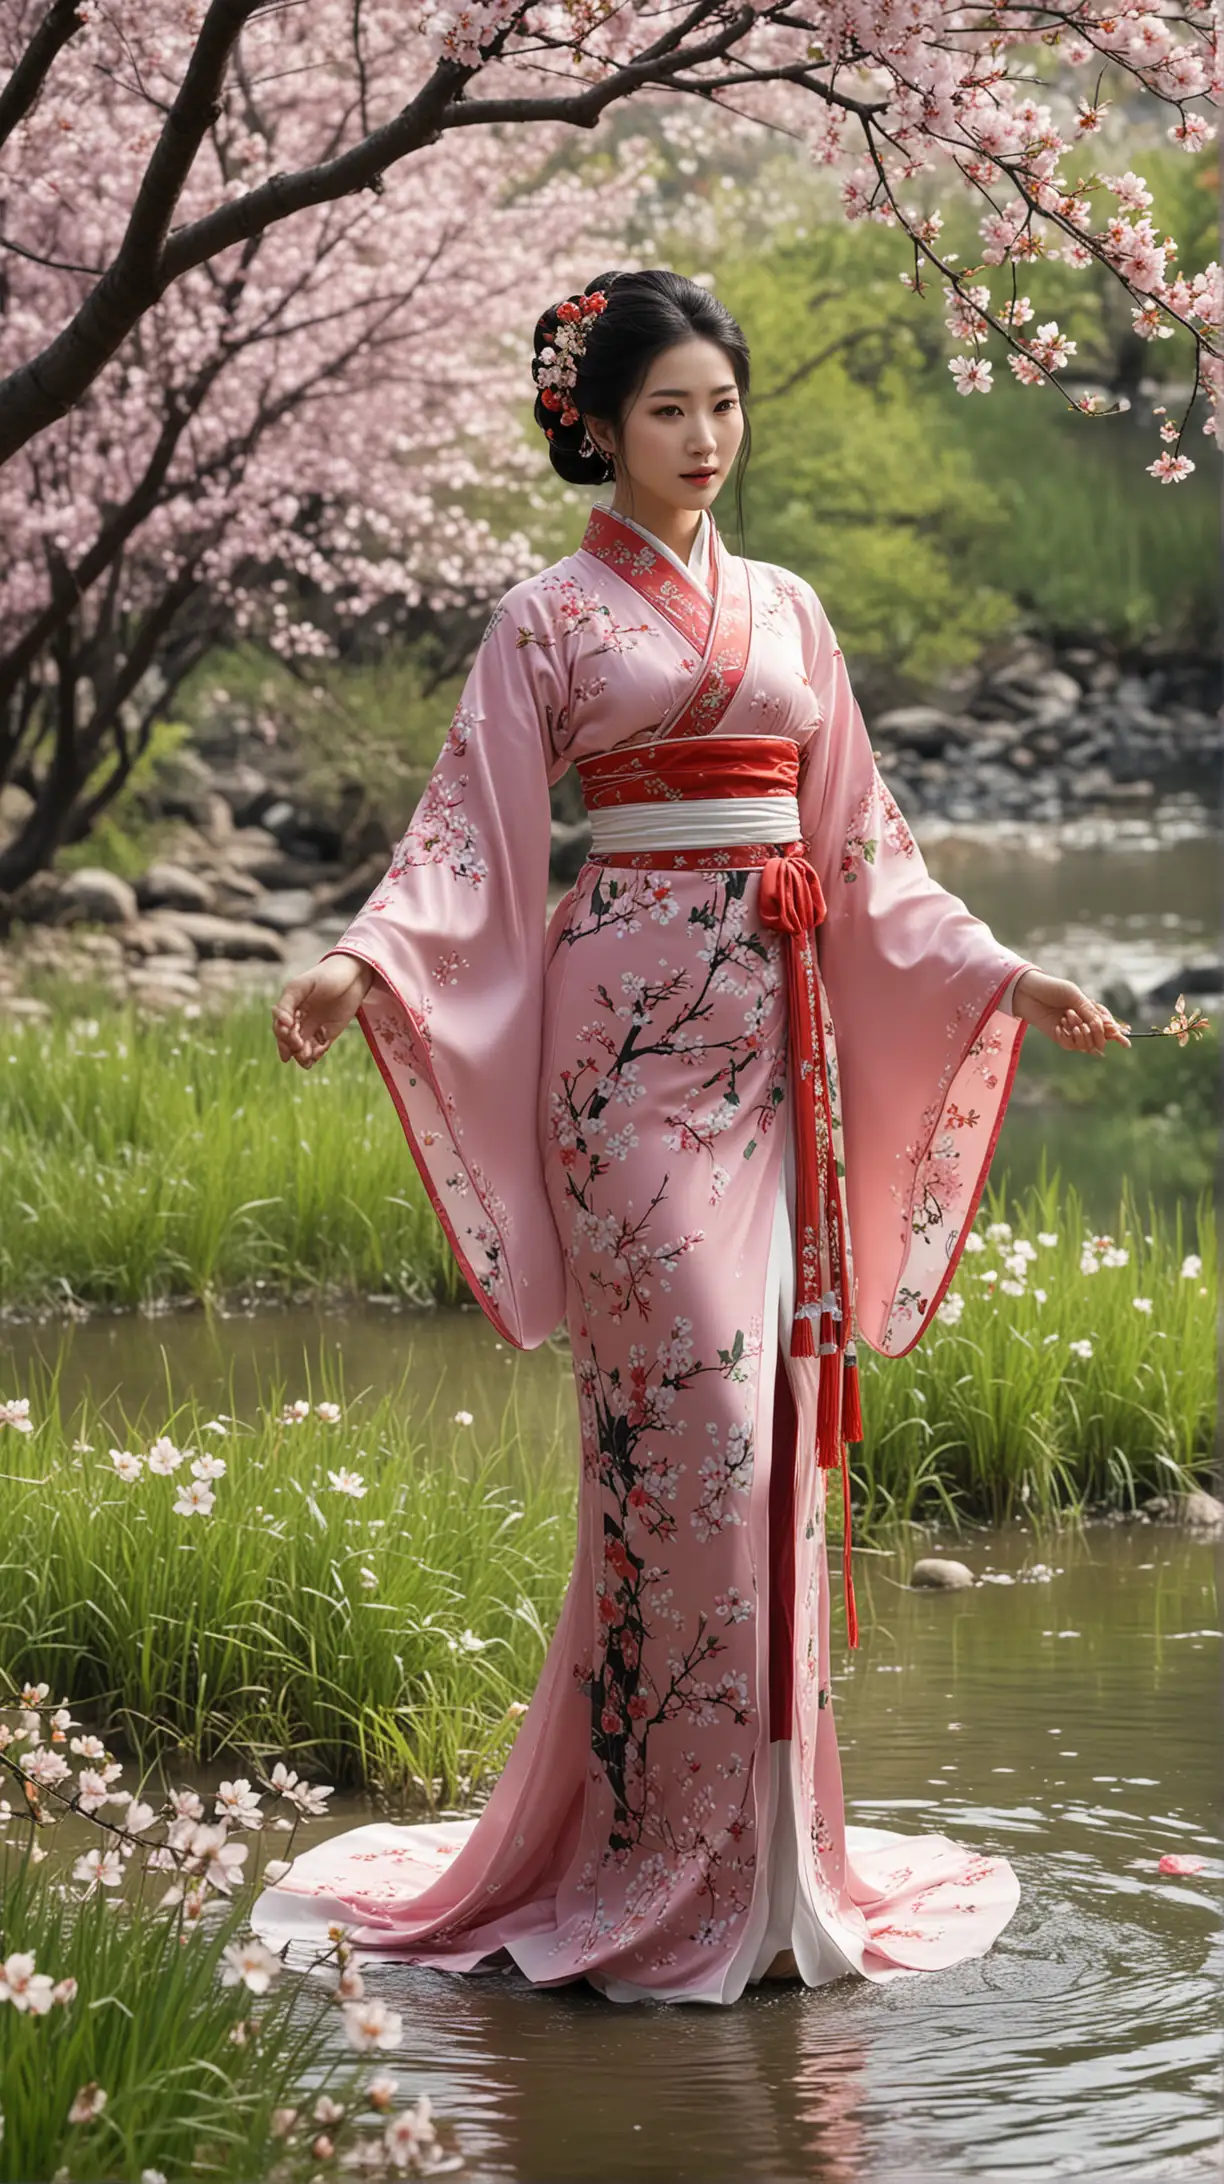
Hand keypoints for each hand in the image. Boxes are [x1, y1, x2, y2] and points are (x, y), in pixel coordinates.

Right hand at [272, 954, 375, 1068]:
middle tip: (300, 1047)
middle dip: (291, 1047)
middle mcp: (299, 1020)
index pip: (279, 1027)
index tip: (289, 1033)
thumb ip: (287, 1003)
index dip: (282, 1034)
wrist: (353, 975)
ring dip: (301, 1056)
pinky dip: (315, 1055)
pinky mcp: (329, 1034)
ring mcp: (314, 1028)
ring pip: (302, 1049)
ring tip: (307, 1057)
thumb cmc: (324, 976)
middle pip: (289, 1041)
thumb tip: (282, 1024)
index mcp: (289, 1008)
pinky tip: (317, 1054)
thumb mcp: (301, 986)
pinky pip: (318, 1050)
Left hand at [1012, 968, 1130, 1055]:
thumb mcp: (1074, 996)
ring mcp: (1072, 1031)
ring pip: (1086, 1043)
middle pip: (1100, 1037)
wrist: (1028, 992)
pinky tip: (1059, 1026)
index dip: (1117, 1033)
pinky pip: (1071, 1045)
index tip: (1125, 1042)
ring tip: (1067, 1017)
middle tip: (1081, 1021)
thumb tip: (1106, 1027)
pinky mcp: (1060, 1037)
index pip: (1108, 1024)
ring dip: (1079, 1033)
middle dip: (1094, 1032)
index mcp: (1090, 1009)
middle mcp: (1083, 1022)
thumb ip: (1090, 1011)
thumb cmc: (1052, 989)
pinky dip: (1067, 1037)